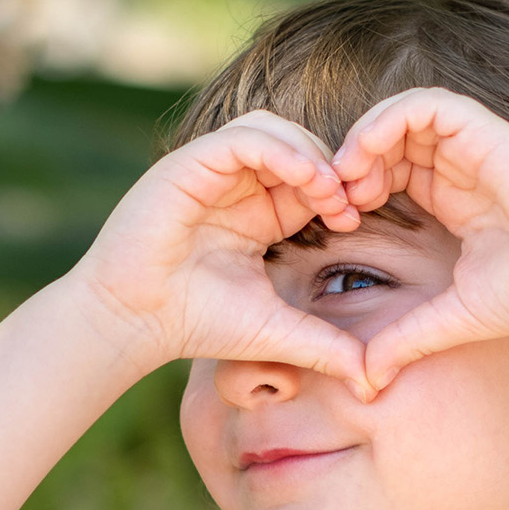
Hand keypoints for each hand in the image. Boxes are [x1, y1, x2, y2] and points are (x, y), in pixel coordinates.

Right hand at [71, 114, 372, 391]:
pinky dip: (279, 149)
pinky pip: (244, 137)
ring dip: (308, 152)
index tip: (356, 218)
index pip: (309, 176)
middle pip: (296, 142)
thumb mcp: (276, 330)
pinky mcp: (189, 163)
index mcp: (257, 212)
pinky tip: (303, 178)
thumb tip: (372, 381)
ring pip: (272, 128)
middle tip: (349, 202)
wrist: (136, 322)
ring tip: (327, 190)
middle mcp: (234, 185)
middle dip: (330, 165)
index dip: (339, 188)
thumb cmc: (197, 323)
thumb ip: (324, 345)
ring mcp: (210, 170)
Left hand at [331, 88, 508, 390]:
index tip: (341, 222)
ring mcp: (472, 145)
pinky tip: (367, 155)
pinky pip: (425, 104)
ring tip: (347, 177)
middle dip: (353, 162)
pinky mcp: (484, 131)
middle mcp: (460, 166)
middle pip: (389, 139)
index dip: (357, 186)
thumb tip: (366, 383)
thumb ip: (405, 340)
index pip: (391, 170)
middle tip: (335, 199)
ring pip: (401, 114)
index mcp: (452, 198)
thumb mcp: (451, 318)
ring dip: (364, 138)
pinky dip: (387, 119)